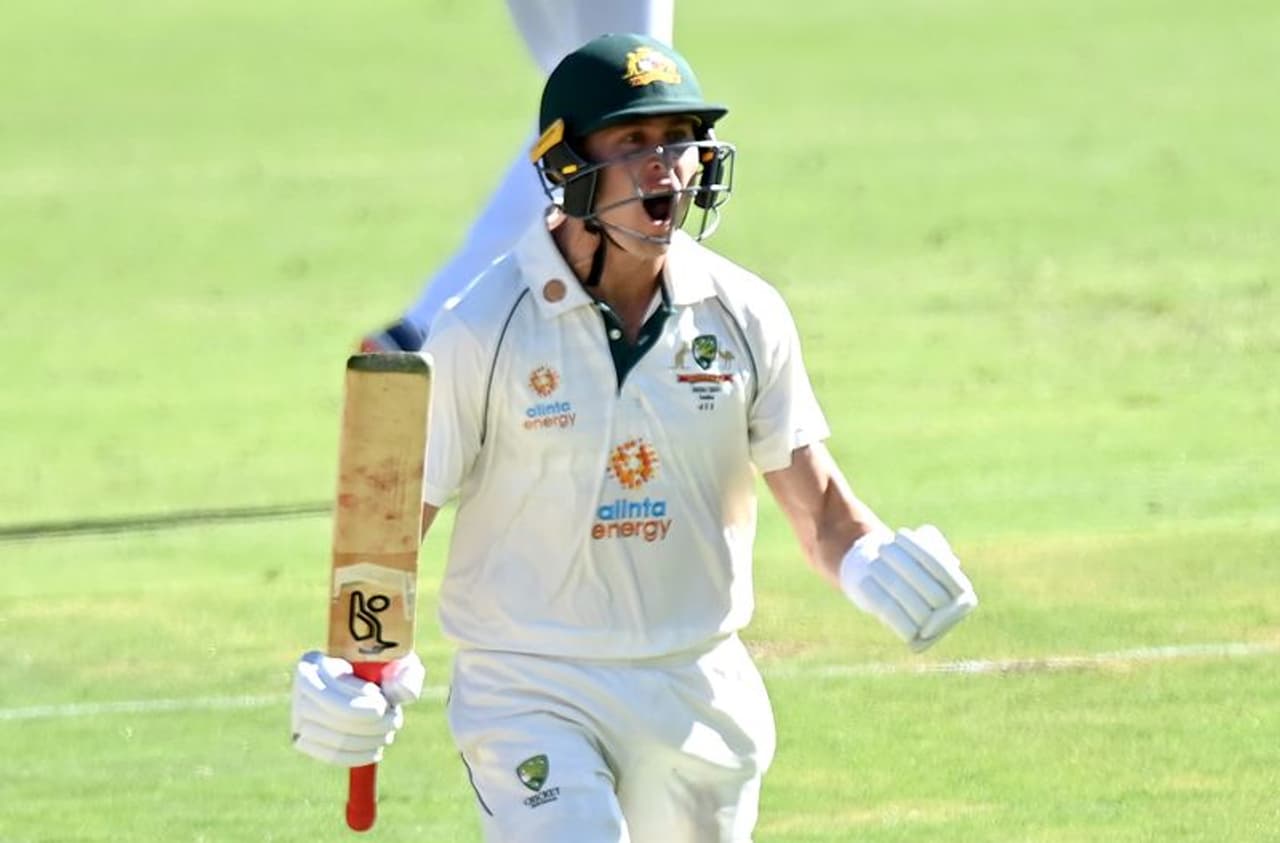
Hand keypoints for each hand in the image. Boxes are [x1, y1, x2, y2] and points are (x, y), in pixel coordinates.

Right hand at [291, 651, 424, 766]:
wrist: (359, 677)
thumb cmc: (380, 665)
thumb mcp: (395, 660)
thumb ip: (405, 675)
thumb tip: (405, 694)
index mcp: (312, 665)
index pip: (336, 697)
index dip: (364, 708)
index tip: (385, 705)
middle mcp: (298, 692)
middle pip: (338, 721)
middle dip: (374, 726)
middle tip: (394, 720)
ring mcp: (297, 718)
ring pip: (337, 741)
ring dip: (370, 741)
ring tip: (387, 733)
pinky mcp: (302, 739)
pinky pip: (331, 755)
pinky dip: (358, 756)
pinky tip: (375, 750)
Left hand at [839, 525, 977, 651]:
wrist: (893, 593)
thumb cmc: (911, 565)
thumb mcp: (926, 549)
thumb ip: (933, 544)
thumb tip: (932, 542)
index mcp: (965, 593)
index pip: (943, 569)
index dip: (920, 550)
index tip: (899, 533)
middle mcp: (955, 615)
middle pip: (928, 588)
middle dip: (903, 564)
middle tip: (881, 547)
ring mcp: (934, 630)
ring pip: (911, 603)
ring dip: (889, 580)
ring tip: (872, 561)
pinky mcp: (912, 640)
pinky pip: (895, 617)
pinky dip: (879, 598)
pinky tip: (865, 582)